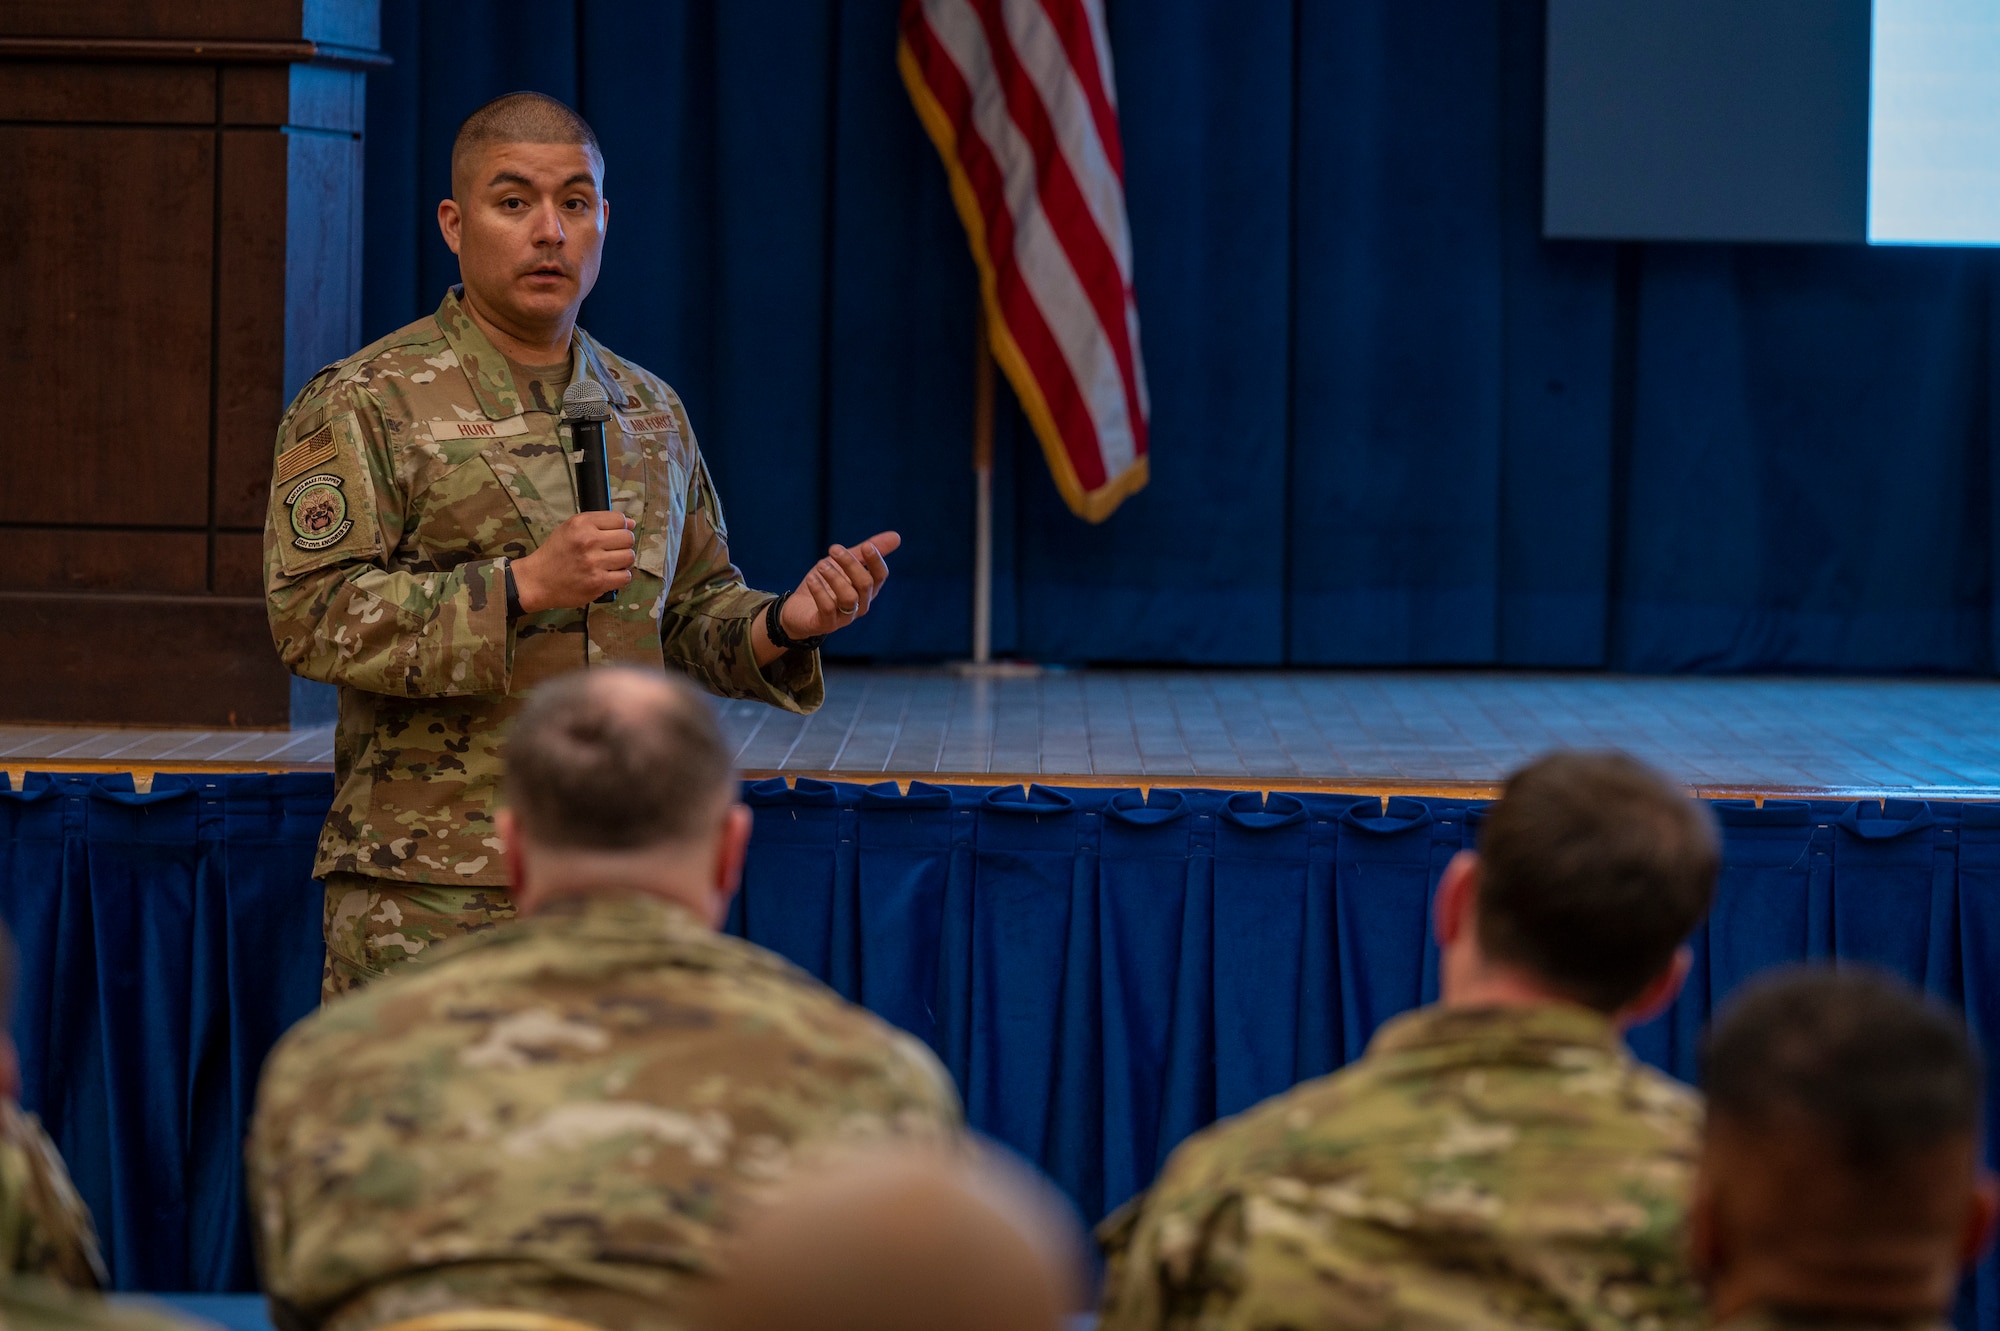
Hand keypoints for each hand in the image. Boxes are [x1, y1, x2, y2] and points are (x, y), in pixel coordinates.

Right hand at [511, 512, 634, 611]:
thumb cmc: (555, 553)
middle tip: (613, 550)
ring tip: (611, 563)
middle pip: (628, 538)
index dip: (622, 526)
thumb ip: (599, 523)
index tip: (616, 533)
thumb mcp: (570, 528)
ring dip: (623, 561)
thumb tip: (631, 523)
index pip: (619, 519)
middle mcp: (588, 541)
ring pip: (629, 557)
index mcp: (581, 524)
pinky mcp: (598, 583)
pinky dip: (621, 577)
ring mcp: (594, 563)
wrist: (537, 580)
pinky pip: (625, 577)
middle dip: (624, 544)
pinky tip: (610, 575)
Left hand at [779, 531, 901, 639]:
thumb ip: (864, 552)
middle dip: (850, 563)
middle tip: (833, 549)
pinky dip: (820, 591)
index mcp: (867, 589)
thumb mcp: (842, 564)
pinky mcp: (827, 624)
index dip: (876, 561)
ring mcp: (845, 617)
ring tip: (821, 565)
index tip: (866, 546)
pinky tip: (812, 579)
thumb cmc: (825, 585)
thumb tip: (897, 536)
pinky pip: (828, 608)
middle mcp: (860, 604)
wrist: (798, 609)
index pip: (880, 576)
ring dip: (834, 577)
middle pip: (865, 584)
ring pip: (849, 597)